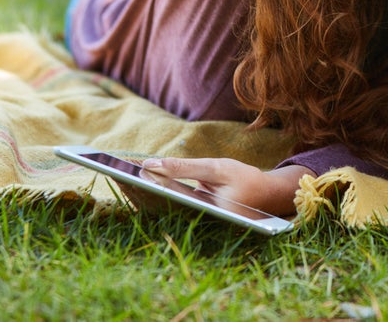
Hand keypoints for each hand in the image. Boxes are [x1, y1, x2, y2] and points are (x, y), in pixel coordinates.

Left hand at [139, 157, 306, 215]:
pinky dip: (156, 194)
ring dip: (144, 192)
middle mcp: (200, 224)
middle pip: (162, 206)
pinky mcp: (195, 220)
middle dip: (140, 190)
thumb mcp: (216, 168)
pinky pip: (171, 207)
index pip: (169, 197)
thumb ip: (184, 167)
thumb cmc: (245, 179)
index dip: (148, 184)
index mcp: (209, 212)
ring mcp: (197, 223)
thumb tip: (150, 165)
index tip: (129, 172)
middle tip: (117, 172)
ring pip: (164, 207)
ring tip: (123, 175)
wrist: (269, 197)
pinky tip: (141, 181)